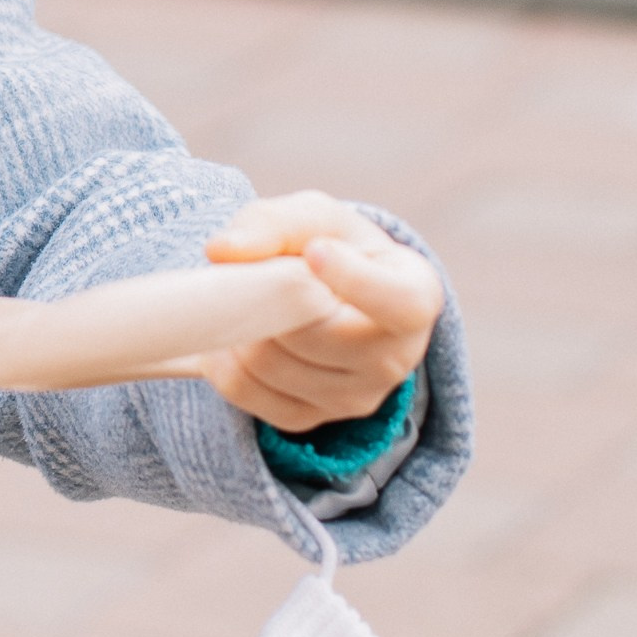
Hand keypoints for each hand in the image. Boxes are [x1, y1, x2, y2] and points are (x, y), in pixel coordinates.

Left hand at [201, 189, 439, 434]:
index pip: (398, 303)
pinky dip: (223, 360)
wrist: (333, 296)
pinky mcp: (312, 418)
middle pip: (312, 334)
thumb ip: (273, 223)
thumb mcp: (315, 218)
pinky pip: (247, 393)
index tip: (315, 251)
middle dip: (268, 299)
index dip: (355, 281)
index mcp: (416, 296)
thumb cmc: (332, 245)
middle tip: (252, 273)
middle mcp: (396, 358)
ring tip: (245, 299)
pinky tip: (233, 333)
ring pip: (271, 364)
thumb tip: (221, 251)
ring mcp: (356, 397)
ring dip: (241, 327)